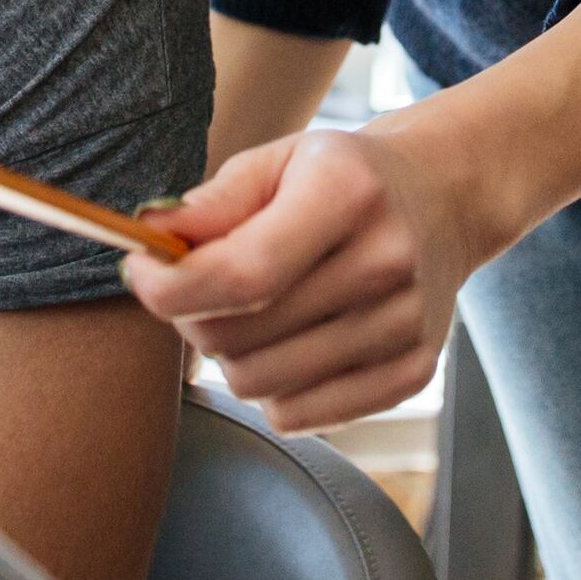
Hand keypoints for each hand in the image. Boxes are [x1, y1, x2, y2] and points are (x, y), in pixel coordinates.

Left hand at [120, 124, 502, 430]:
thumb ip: (213, 202)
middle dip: (192, 317)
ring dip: (230, 356)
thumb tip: (148, 236)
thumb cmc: (340, 179)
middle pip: (240, 337)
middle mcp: (386, 263)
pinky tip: (288, 343)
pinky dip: (272, 390)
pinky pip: (300, 416)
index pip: (242, 273)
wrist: (442, 200)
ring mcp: (405, 326)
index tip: (139, 270)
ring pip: (259, 385)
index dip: (170, 287)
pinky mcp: (412, 374)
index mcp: (348, 194)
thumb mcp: (278, 163)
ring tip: (249, 313)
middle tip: (200, 286)